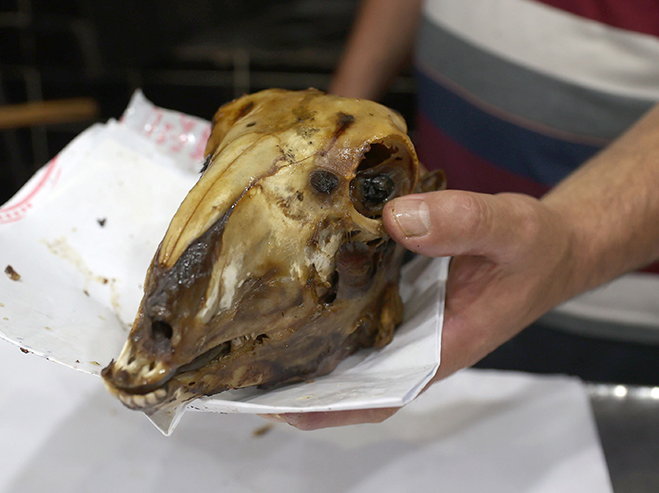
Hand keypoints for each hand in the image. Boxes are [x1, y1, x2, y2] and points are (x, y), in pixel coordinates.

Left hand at [264, 190, 577, 429]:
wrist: (547, 244)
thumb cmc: (534, 249)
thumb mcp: (509, 228)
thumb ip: (461, 222)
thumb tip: (396, 219)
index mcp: (440, 348)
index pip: (375, 396)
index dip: (325, 407)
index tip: (272, 404)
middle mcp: (413, 343)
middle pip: (347, 377)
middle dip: (294, 378)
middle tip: (234, 364)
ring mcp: (404, 321)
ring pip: (346, 345)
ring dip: (302, 344)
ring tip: (244, 331)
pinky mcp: (398, 295)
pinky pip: (355, 308)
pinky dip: (325, 305)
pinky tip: (290, 285)